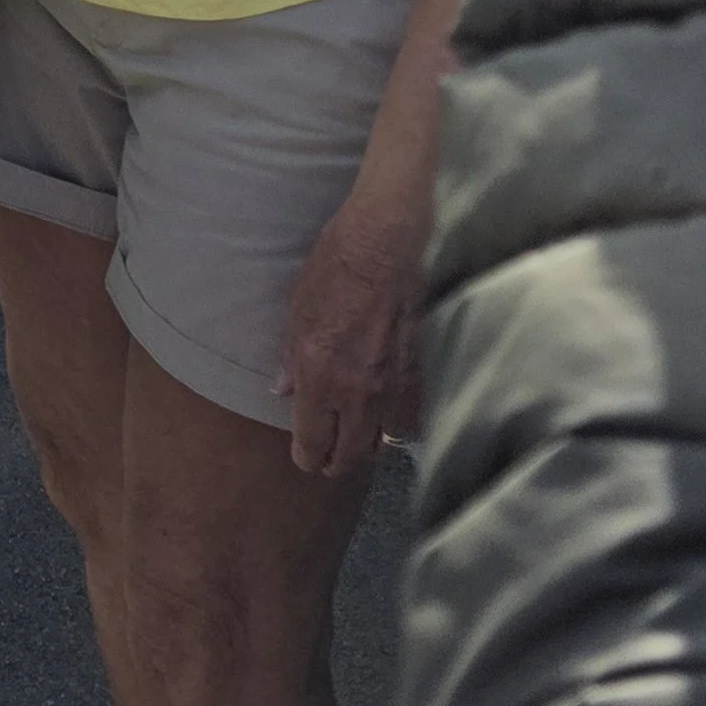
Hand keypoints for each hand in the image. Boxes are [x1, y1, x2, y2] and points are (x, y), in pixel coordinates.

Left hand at [276, 189, 424, 475]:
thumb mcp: (296, 309)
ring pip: (384, 443)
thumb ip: (291, 359)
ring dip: (371, 445)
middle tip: (329, 460)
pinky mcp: (421, 374)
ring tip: (362, 439)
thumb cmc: (335, 267)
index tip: (305, 459)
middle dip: (336, 463)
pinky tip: (393, 415)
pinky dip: (400, 424)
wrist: (388, 242)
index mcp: (320, 378)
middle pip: (350, 456)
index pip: (312, 443)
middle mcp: (358, 393)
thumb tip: (284, 390)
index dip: (307, 458)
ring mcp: (394, 387)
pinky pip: (411, 418)